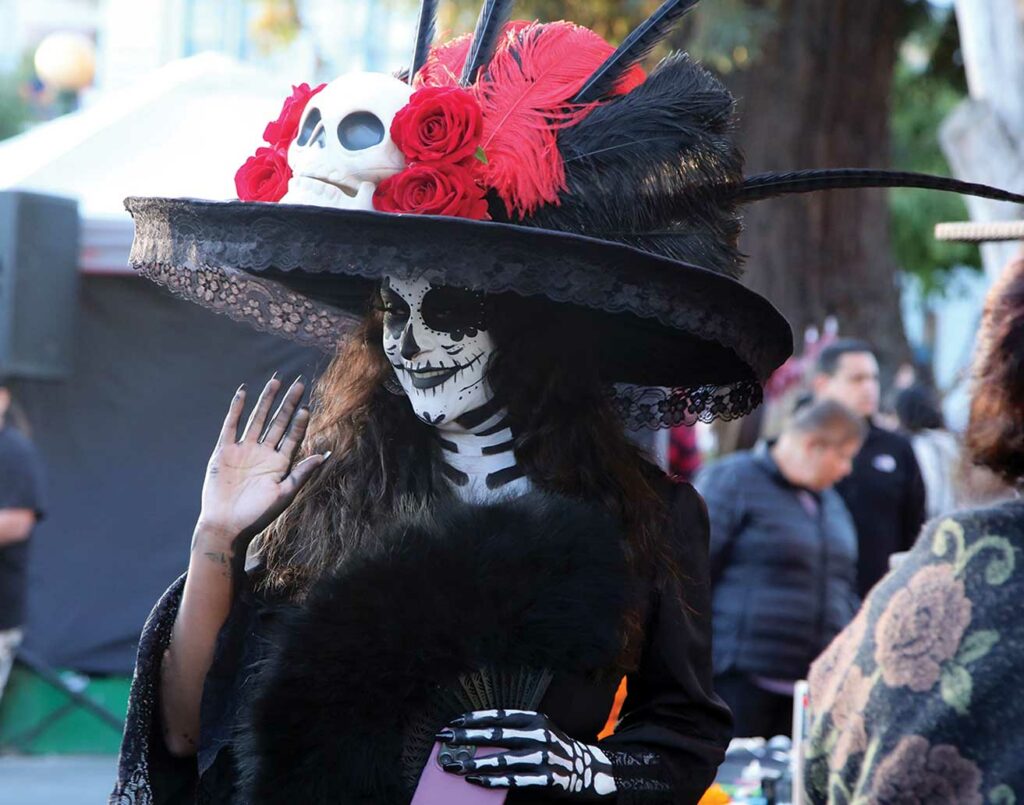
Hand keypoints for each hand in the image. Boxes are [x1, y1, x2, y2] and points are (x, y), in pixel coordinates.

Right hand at [198, 375, 327, 546]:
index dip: (300, 422)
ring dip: (267, 401)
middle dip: (288, 403)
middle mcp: (264, 453)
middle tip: (299, 384)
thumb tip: (325, 454)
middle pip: (278, 422)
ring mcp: (244, 450)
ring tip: (276, 381)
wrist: (227, 526)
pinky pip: (231, 425)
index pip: (293, 436)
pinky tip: (244, 392)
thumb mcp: (285, 493)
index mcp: (280, 463)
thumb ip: (302, 472)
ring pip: (257, 419)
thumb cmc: (258, 515)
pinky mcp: (224, 451)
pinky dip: (236, 409)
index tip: (307, 407)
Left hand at [437, 710, 615, 799]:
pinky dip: (491, 781)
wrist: (589, 770)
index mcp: (534, 719)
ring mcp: (543, 757)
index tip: (453, 722)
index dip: (474, 718)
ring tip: (454, 765)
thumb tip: (475, 739)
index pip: (498, 716)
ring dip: (474, 763)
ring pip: (502, 760)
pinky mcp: (546, 779)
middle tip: (444, 739)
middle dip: (466, 738)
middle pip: (496, 735)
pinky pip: (513, 781)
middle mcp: (539, 735)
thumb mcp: (538, 732)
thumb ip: (513, 733)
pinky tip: (475, 781)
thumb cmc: (554, 749)